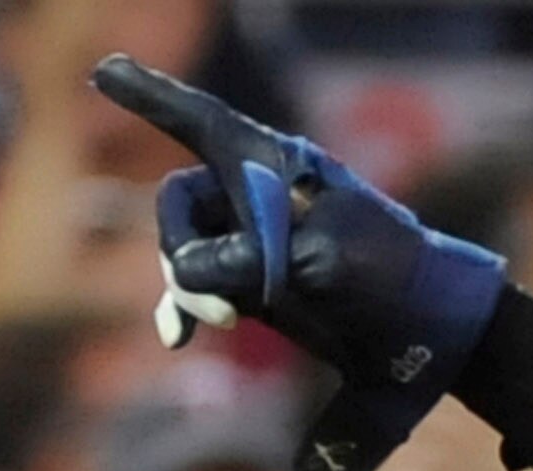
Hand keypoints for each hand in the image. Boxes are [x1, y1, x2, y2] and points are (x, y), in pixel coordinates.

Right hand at [88, 54, 507, 470]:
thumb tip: (190, 277)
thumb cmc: (387, 280)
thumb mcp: (321, 265)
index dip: (150, 97)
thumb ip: (248, 264)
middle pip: (178, 204)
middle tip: (216, 302)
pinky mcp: (254, 284)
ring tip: (223, 321)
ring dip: (188, 285)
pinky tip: (177, 337)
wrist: (429, 333)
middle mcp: (256, 195)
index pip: (202, 123)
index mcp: (275, 166)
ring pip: (184, 251)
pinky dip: (186, 306)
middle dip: (180, 247)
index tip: (104, 72)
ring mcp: (251, 241)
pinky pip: (198, 286)